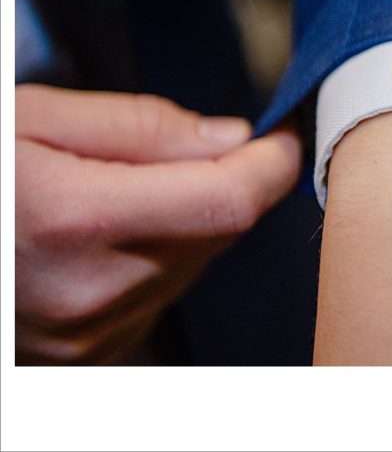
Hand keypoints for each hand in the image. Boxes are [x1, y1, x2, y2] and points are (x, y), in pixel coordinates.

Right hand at [15, 84, 300, 363]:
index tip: (283, 132)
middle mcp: (88, 290)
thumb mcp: (29, 115)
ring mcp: (87, 334)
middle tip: (198, 148)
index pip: (228, 200)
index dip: (273, 164)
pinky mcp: (86, 355)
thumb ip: (140, 127)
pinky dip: (163, 257)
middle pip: (219, 232)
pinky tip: (114, 233)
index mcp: (72, 218)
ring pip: (196, 264)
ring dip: (193, 220)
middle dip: (228, 182)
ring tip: (130, 189)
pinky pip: (163, 295)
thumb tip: (229, 138)